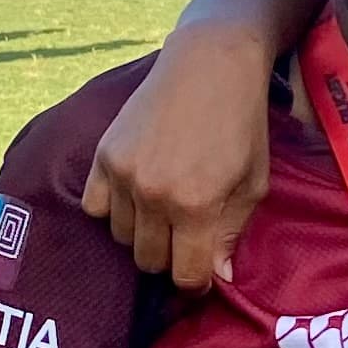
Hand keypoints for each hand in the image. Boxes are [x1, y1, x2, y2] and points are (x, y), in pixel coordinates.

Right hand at [80, 37, 273, 290]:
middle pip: (149, 260)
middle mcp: (154, 195)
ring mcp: (123, 174)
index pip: (184, 274)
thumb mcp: (254, 184)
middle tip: (185, 238)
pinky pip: (94, 208)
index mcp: (196, 206)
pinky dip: (112, 209)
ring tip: (163, 210)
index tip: (201, 274)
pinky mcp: (104, 155)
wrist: (210, 65)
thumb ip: (233, 233)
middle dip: (170, 258)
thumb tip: (218, 276)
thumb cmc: (241, 125)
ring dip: (141, 233)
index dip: (195, 282)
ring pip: (120, 236)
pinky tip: (135, 195)